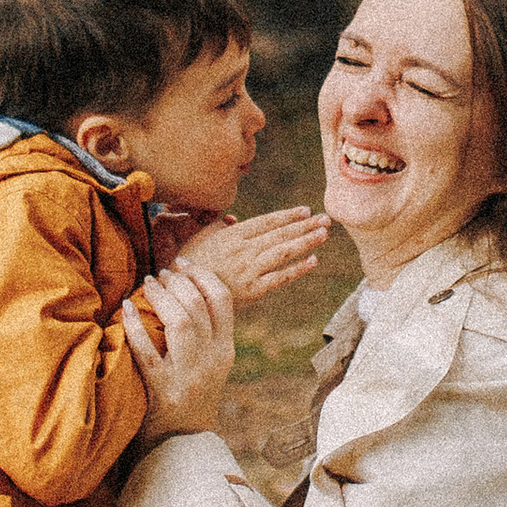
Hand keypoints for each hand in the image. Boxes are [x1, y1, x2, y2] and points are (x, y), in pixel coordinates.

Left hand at [126, 256, 236, 441]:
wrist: (182, 443)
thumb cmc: (190, 396)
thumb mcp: (210, 365)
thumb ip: (205, 333)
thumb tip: (184, 290)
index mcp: (225, 351)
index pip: (222, 301)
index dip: (202, 275)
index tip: (183, 263)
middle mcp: (211, 360)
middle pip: (198, 306)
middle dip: (178, 282)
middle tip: (161, 273)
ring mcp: (187, 375)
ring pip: (181, 323)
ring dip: (161, 298)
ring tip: (148, 284)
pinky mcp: (162, 389)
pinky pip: (147, 352)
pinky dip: (136, 327)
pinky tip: (126, 310)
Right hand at [167, 204, 331, 308]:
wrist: (180, 295)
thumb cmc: (188, 264)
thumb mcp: (199, 237)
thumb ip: (218, 225)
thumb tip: (233, 218)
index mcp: (231, 235)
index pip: (266, 221)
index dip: (288, 215)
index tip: (306, 210)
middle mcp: (242, 250)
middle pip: (280, 235)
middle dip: (304, 226)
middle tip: (325, 218)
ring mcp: (248, 271)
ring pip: (283, 253)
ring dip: (306, 242)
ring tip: (323, 234)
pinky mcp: (252, 291)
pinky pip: (279, 278)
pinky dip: (297, 269)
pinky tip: (313, 261)